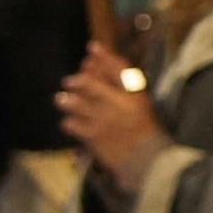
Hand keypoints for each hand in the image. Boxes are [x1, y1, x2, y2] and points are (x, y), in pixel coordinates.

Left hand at [59, 42, 168, 189]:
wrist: (150, 164)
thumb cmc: (149, 136)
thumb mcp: (145, 108)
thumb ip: (128, 91)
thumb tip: (102, 72)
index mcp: (138, 96)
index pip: (120, 69)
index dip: (104, 57)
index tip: (92, 48)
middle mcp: (121, 105)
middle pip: (93, 84)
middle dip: (78, 80)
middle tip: (68, 82)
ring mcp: (106, 121)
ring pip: (78, 103)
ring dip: (67, 100)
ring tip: (61, 99)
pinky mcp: (95, 137)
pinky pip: (74, 125)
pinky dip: (69, 122)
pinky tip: (69, 123)